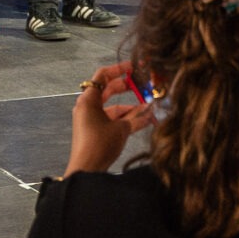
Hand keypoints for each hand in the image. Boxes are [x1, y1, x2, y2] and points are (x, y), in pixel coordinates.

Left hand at [65, 62, 152, 176]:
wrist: (86, 170)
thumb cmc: (100, 144)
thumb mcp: (121, 129)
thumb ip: (137, 117)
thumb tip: (151, 108)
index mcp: (89, 100)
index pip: (102, 75)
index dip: (118, 69)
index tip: (133, 67)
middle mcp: (87, 106)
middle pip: (107, 89)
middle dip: (126, 87)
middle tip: (142, 84)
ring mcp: (91, 118)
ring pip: (112, 106)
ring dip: (129, 106)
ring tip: (148, 106)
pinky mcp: (95, 130)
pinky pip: (111, 118)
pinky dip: (125, 118)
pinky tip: (144, 120)